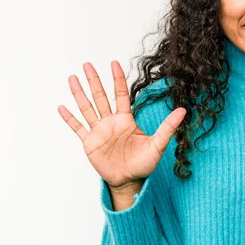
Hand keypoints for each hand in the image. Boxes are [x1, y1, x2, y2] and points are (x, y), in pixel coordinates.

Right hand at [58, 61, 185, 189]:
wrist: (130, 181)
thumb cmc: (144, 163)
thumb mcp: (158, 144)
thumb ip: (168, 127)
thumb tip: (183, 111)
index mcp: (126, 120)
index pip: (120, 94)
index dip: (117, 79)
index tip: (114, 63)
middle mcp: (111, 122)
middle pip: (100, 97)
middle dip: (94, 80)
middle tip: (87, 64)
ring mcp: (99, 132)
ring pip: (87, 108)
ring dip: (79, 94)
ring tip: (72, 78)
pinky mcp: (90, 143)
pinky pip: (78, 128)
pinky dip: (70, 118)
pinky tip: (62, 107)